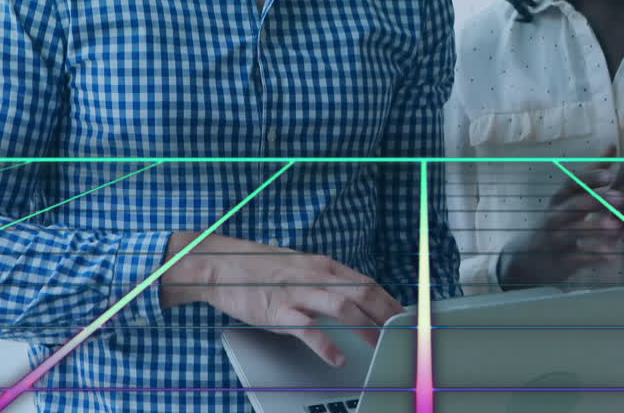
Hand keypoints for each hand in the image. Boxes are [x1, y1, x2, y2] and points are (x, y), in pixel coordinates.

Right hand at [159, 232, 404, 366]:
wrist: (220, 264)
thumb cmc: (258, 267)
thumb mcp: (298, 265)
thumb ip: (323, 279)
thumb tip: (349, 293)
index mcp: (321, 265)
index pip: (364, 282)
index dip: (387, 299)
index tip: (403, 315)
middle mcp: (314, 275)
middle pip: (361, 293)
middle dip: (386, 314)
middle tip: (401, 332)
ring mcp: (297, 292)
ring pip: (342, 308)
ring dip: (365, 328)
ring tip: (379, 345)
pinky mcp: (278, 310)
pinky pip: (307, 329)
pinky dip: (326, 345)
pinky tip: (337, 357)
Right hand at [499, 155, 623, 288]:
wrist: (529, 257)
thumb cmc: (559, 220)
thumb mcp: (571, 196)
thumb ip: (594, 173)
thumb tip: (613, 144)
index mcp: (560, 198)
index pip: (572, 184)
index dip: (590, 179)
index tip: (611, 175)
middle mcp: (555, 216)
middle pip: (572, 206)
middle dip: (596, 201)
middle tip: (621, 199)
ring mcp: (554, 239)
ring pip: (573, 232)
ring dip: (595, 229)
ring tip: (617, 228)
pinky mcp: (558, 261)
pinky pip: (575, 259)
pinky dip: (592, 257)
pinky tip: (612, 257)